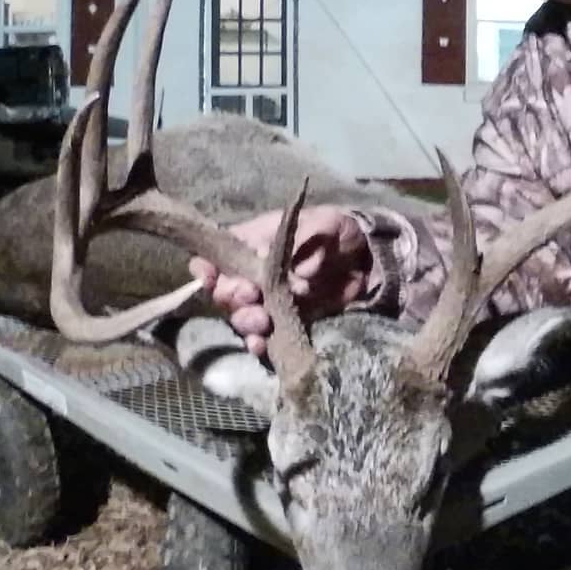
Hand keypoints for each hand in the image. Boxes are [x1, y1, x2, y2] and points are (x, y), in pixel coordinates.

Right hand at [188, 206, 370, 357]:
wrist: (365, 257)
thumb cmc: (336, 231)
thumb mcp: (323, 224)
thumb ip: (305, 243)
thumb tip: (296, 273)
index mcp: (251, 244)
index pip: (214, 257)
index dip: (205, 269)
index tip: (210, 278)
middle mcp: (252, 275)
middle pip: (224, 292)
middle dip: (233, 297)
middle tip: (252, 296)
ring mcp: (267, 302)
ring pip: (241, 317)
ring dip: (246, 321)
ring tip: (262, 322)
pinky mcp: (284, 322)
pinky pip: (263, 337)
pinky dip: (258, 344)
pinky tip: (260, 346)